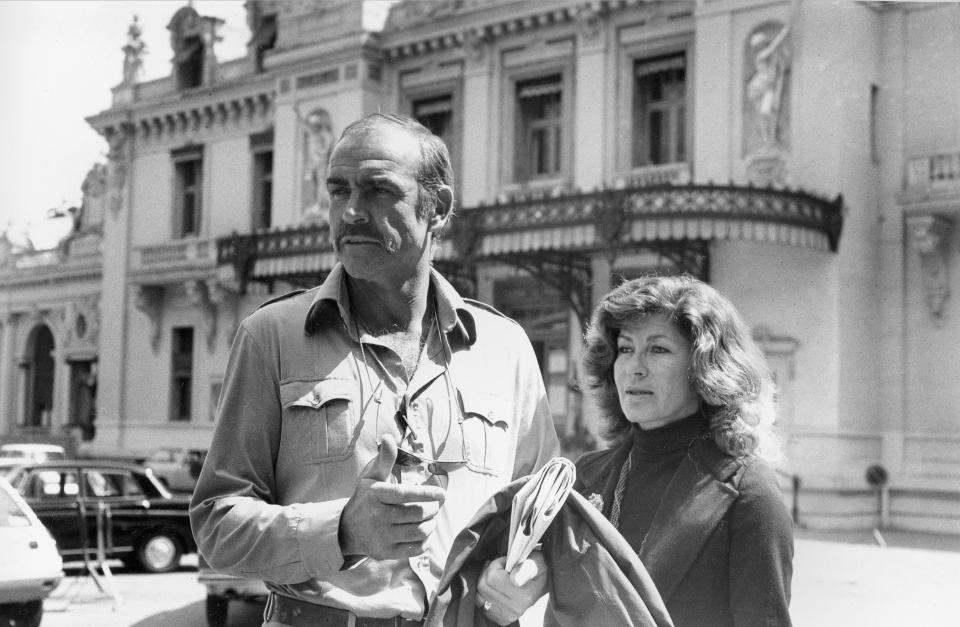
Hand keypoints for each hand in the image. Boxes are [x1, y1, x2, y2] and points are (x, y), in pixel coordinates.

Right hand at [339, 434, 445, 559]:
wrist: (347, 530)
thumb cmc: (365, 499)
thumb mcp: (371, 477)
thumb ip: (384, 459)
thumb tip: (388, 437)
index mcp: (376, 495)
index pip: (405, 494)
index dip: (427, 493)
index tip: (442, 493)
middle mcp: (378, 516)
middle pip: (416, 514)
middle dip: (433, 509)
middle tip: (437, 505)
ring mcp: (382, 537)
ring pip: (418, 531)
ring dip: (431, 524)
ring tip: (432, 517)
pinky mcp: (386, 552)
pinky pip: (415, 548)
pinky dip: (424, 540)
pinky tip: (424, 531)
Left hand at [476, 552, 547, 625]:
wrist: (544, 582)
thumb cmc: (537, 567)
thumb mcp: (536, 561)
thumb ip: (526, 568)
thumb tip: (515, 580)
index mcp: (524, 595)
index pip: (492, 578)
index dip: (496, 564)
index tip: (506, 562)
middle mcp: (516, 609)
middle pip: (483, 585)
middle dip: (489, 571)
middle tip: (502, 567)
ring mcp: (508, 616)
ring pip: (479, 594)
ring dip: (485, 581)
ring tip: (499, 576)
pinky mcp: (502, 619)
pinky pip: (480, 604)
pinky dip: (484, 593)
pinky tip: (496, 587)